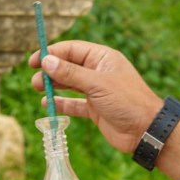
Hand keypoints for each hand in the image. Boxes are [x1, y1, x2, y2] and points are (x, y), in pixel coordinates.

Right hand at [28, 41, 161, 154]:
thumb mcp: (97, 84)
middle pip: (68, 66)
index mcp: (102, 58)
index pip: (72, 50)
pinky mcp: (95, 109)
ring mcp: (96, 91)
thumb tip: (46, 61)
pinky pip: (74, 104)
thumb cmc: (126, 101)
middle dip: (50, 71)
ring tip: (37, 89)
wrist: (145, 129)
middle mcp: (98, 72)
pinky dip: (61, 103)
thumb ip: (70, 73)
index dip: (52, 53)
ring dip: (53, 86)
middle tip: (35, 80)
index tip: (34, 60)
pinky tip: (48, 104)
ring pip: (69, 84)